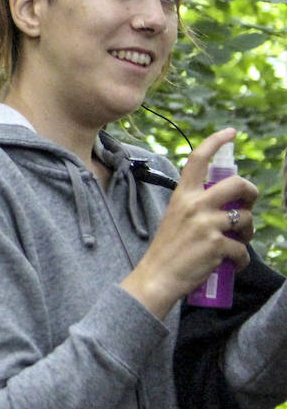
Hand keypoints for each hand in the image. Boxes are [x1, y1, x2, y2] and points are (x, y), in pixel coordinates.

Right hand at [123, 128, 258, 317]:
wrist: (157, 277)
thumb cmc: (167, 250)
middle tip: (248, 204)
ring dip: (248, 232)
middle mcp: (195, 205)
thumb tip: (229, 204)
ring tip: (237, 243)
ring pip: (246, 218)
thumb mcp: (176, 218)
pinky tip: (231, 265)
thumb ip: (197, 206)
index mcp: (183, 195)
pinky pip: (242, 249)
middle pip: (238, 184)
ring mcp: (206, 224)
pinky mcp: (217, 244)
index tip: (231, 131)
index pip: (199, 159)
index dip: (217, 141)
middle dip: (251, 193)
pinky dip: (240, 260)